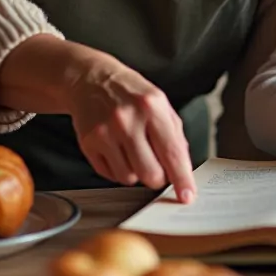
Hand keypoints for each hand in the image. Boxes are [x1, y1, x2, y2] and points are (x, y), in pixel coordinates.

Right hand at [67, 55, 197, 203]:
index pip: (172, 152)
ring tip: (132, 150)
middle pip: (150, 174)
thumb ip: (174, 134)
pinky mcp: (88, 143)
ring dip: (136, 172)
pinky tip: (117, 149)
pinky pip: (110, 175)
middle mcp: (127, 120)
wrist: (90, 79)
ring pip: (129, 178)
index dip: (182, 179)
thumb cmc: (130, 93)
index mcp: (151, 107)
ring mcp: (105, 132)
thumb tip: (183, 168)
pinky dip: (118, 169)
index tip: (187, 195)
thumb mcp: (160, 102)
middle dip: (157, 177)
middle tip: (156, 165)